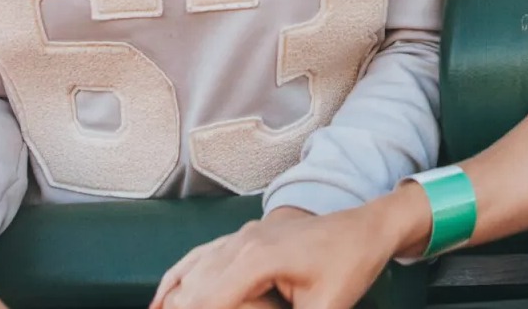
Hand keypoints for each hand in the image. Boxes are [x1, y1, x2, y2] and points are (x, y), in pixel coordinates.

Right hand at [152, 203, 401, 308]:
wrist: (366, 226)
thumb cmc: (350, 261)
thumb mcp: (329, 306)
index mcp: (256, 258)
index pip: (205, 301)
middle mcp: (240, 243)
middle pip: (191, 289)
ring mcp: (240, 237)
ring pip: (190, 272)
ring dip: (172, 301)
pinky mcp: (243, 238)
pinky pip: (199, 258)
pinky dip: (177, 279)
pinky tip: (161, 300)